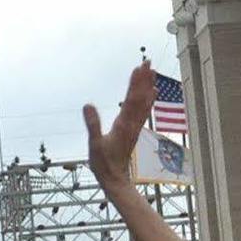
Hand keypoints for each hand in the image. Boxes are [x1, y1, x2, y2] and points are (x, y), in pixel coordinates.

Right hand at [85, 61, 154, 193]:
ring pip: (144, 102)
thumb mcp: (94, 144)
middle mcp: (132, 123)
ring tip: (152, 72)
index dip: (136, 83)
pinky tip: (152, 93)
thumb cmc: (103, 163)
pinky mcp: (133, 130)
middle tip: (148, 62)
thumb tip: (87, 105)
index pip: (132, 99)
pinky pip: (143, 111)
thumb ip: (92, 124)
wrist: (115, 179)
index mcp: (123, 124)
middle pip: (140, 97)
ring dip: (148, 86)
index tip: (139, 67)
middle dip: (144, 79)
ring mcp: (134, 126)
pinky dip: (148, 99)